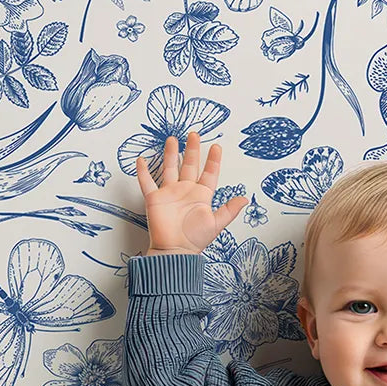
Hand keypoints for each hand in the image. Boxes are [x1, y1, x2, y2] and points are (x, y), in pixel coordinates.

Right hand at [135, 130, 247, 253]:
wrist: (175, 251)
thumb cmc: (195, 239)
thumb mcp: (216, 224)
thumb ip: (229, 210)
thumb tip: (245, 199)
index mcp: (201, 196)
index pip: (209, 174)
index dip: (213, 161)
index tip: (217, 147)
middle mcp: (186, 192)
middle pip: (189, 166)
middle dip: (192, 150)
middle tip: (194, 134)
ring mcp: (170, 193)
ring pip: (170, 168)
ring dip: (170, 154)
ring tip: (172, 139)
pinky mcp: (155, 199)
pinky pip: (147, 182)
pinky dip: (143, 172)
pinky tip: (141, 160)